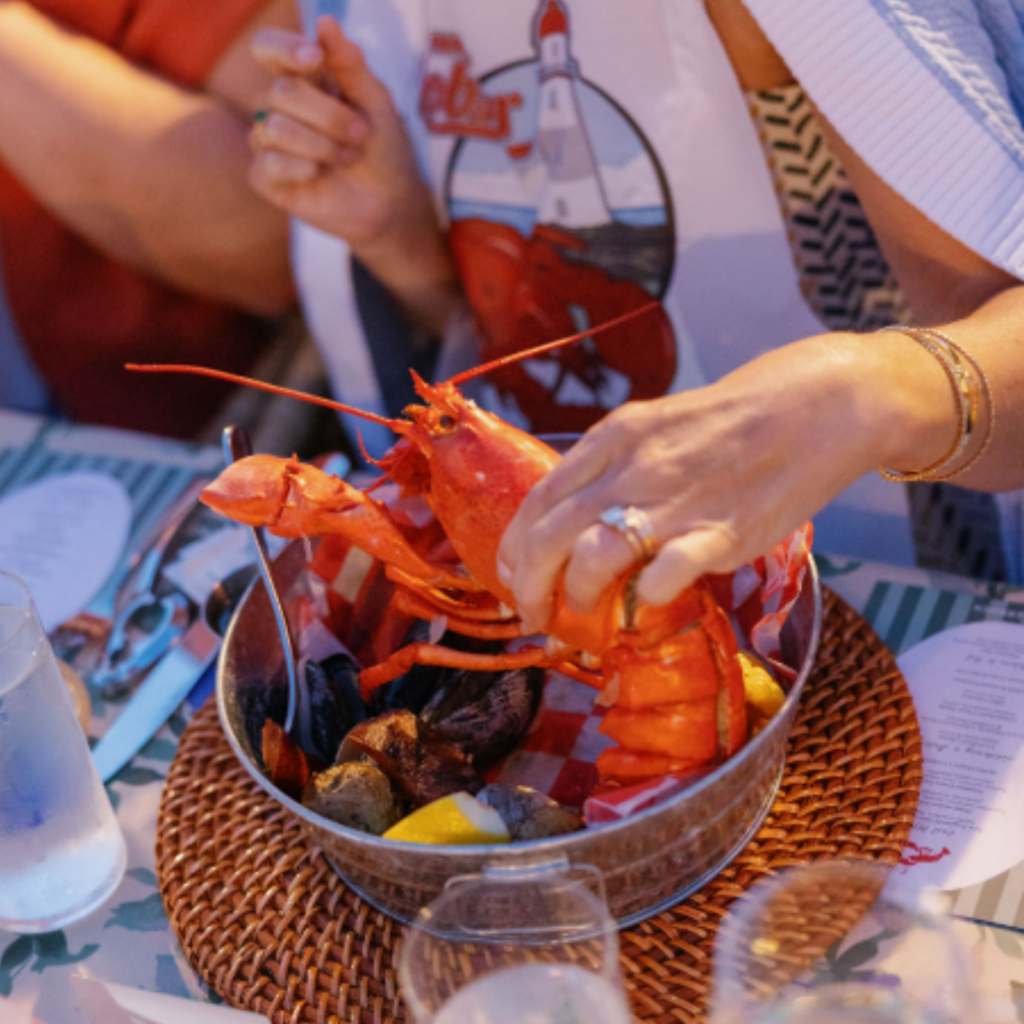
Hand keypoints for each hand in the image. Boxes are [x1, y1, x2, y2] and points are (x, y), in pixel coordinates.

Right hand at [250, 18, 430, 245]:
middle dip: (329, 115)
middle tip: (362, 134)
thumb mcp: (376, 102)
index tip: (314, 59)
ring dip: (321, 145)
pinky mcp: (267, 178)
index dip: (284, 48)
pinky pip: (266, 164)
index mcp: (302, 79)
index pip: (268, 48)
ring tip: (349, 158)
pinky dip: (299, 168)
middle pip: (281, 92)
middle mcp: (279, 106)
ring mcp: (269, 142)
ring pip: (273, 129)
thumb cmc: (384, 149)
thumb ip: (350, 63)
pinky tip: (319, 175)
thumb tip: (324, 21)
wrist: (391, 203)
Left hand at [496, 332, 949, 630]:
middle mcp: (633, 468)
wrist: (815, 408)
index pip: (539, 498)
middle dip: (528, 584)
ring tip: (583, 612)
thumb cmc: (731, 421)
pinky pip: (659, 579)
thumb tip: (573, 517)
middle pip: (550, 535)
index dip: (515, 545)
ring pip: (591, 557)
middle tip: (530, 613)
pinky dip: (641, 600)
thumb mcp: (655, 426)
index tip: (511, 575)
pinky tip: (644, 603)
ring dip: (577, 595)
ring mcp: (674, 502)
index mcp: (613, 439)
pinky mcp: (720, 534)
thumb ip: (612, 466)